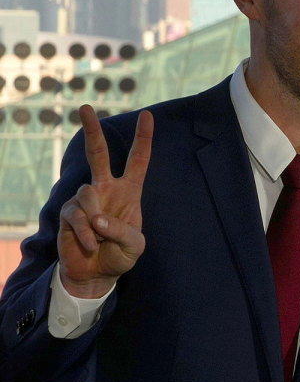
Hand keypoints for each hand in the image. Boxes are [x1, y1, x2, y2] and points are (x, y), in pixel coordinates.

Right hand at [57, 105, 153, 298]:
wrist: (96, 274)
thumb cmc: (120, 255)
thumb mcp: (135, 245)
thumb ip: (123, 230)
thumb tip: (98, 218)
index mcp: (129, 190)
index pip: (138, 160)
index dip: (144, 138)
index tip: (148, 114)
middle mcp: (106, 188)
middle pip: (98, 153)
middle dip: (92, 129)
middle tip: (86, 106)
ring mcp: (85, 199)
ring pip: (88, 194)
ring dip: (96, 221)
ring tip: (101, 239)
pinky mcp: (69, 213)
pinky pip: (77, 216)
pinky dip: (86, 233)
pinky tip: (90, 244)